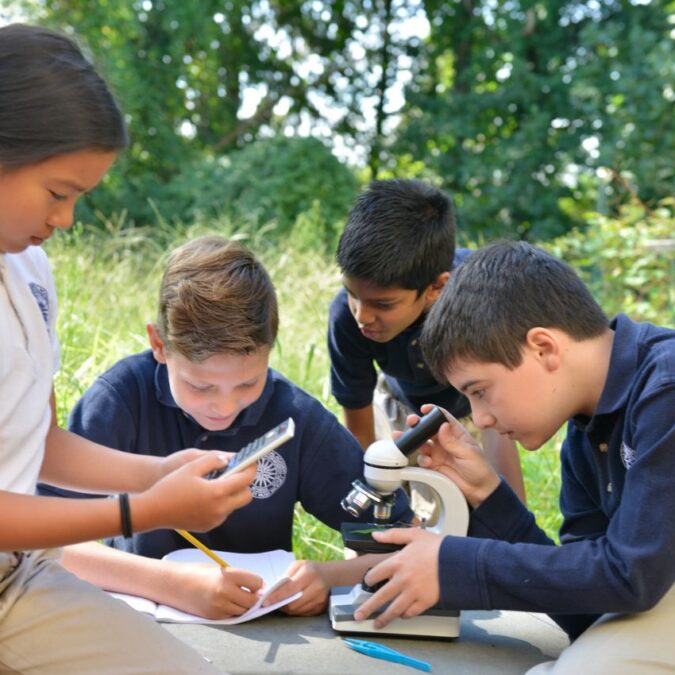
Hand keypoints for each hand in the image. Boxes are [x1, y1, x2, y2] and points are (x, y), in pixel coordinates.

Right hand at [133, 452, 255, 532]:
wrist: (152, 511)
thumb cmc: (170, 486)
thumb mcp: (192, 466)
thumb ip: (213, 460)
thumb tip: (229, 459)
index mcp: (216, 492)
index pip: (245, 480)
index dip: (251, 469)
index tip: (252, 461)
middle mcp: (219, 509)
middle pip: (246, 496)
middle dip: (244, 484)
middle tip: (235, 473)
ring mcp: (215, 520)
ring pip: (234, 505)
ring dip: (232, 494)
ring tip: (217, 483)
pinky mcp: (208, 526)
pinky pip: (223, 513)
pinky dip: (221, 503)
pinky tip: (207, 496)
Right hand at [169, 562, 262, 619]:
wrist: (176, 584)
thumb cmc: (200, 573)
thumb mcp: (221, 569)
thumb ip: (238, 577)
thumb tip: (258, 587)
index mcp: (228, 576)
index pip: (256, 583)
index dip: (258, 583)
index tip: (255, 583)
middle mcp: (225, 592)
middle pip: (252, 600)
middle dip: (254, 597)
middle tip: (251, 592)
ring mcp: (219, 607)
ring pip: (243, 610)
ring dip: (244, 605)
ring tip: (237, 596)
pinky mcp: (214, 617)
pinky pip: (232, 616)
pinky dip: (233, 611)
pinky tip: (227, 603)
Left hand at [263, 560, 328, 615]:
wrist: (331, 576)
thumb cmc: (311, 569)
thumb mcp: (298, 566)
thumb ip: (286, 577)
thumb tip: (273, 591)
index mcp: (309, 573)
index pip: (290, 588)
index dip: (276, 596)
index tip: (265, 602)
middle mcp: (317, 587)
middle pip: (293, 604)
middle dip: (280, 605)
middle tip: (272, 603)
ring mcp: (320, 600)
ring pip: (297, 611)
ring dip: (287, 609)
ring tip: (282, 603)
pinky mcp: (321, 609)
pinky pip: (303, 614)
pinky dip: (296, 610)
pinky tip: (294, 604)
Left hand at [352, 528, 441, 628]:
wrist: (458, 561)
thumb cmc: (437, 547)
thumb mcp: (413, 535)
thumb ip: (392, 535)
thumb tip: (375, 536)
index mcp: (397, 562)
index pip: (375, 574)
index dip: (368, 579)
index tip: (366, 583)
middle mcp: (402, 580)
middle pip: (380, 597)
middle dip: (368, 608)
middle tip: (358, 616)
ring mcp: (413, 593)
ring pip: (394, 610)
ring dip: (384, 618)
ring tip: (376, 624)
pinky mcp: (425, 602)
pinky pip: (411, 612)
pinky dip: (405, 615)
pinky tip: (401, 616)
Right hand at [406, 404, 499, 507]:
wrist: (479, 491)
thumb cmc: (479, 468)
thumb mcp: (469, 453)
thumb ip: (453, 441)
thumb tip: (443, 426)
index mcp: (456, 433)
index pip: (443, 417)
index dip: (433, 411)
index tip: (424, 409)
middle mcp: (444, 441)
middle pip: (428, 429)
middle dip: (418, 424)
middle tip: (411, 422)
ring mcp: (438, 453)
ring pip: (421, 443)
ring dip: (414, 441)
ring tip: (408, 441)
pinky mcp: (434, 465)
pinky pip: (422, 459)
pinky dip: (422, 459)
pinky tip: (427, 462)